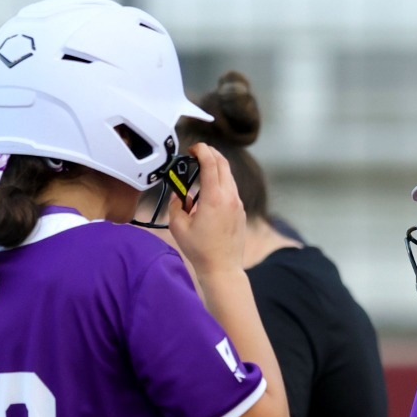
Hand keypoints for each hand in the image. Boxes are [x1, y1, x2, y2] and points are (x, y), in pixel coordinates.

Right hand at [167, 142, 244, 274]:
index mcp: (214, 198)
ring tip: (201, 173)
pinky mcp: (241, 212)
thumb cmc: (201, 250)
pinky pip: (231, 190)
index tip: (193, 149)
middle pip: (223, 163)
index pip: (211, 163)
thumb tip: (180, 195)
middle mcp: (230, 197)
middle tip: (197, 154)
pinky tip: (209, 192)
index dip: (201, 150)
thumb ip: (176, 204)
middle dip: (210, 153)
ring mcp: (238, 204)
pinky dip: (221, 183)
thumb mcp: (178, 226)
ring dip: (216, 168)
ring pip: (229, 176)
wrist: (222, 268)